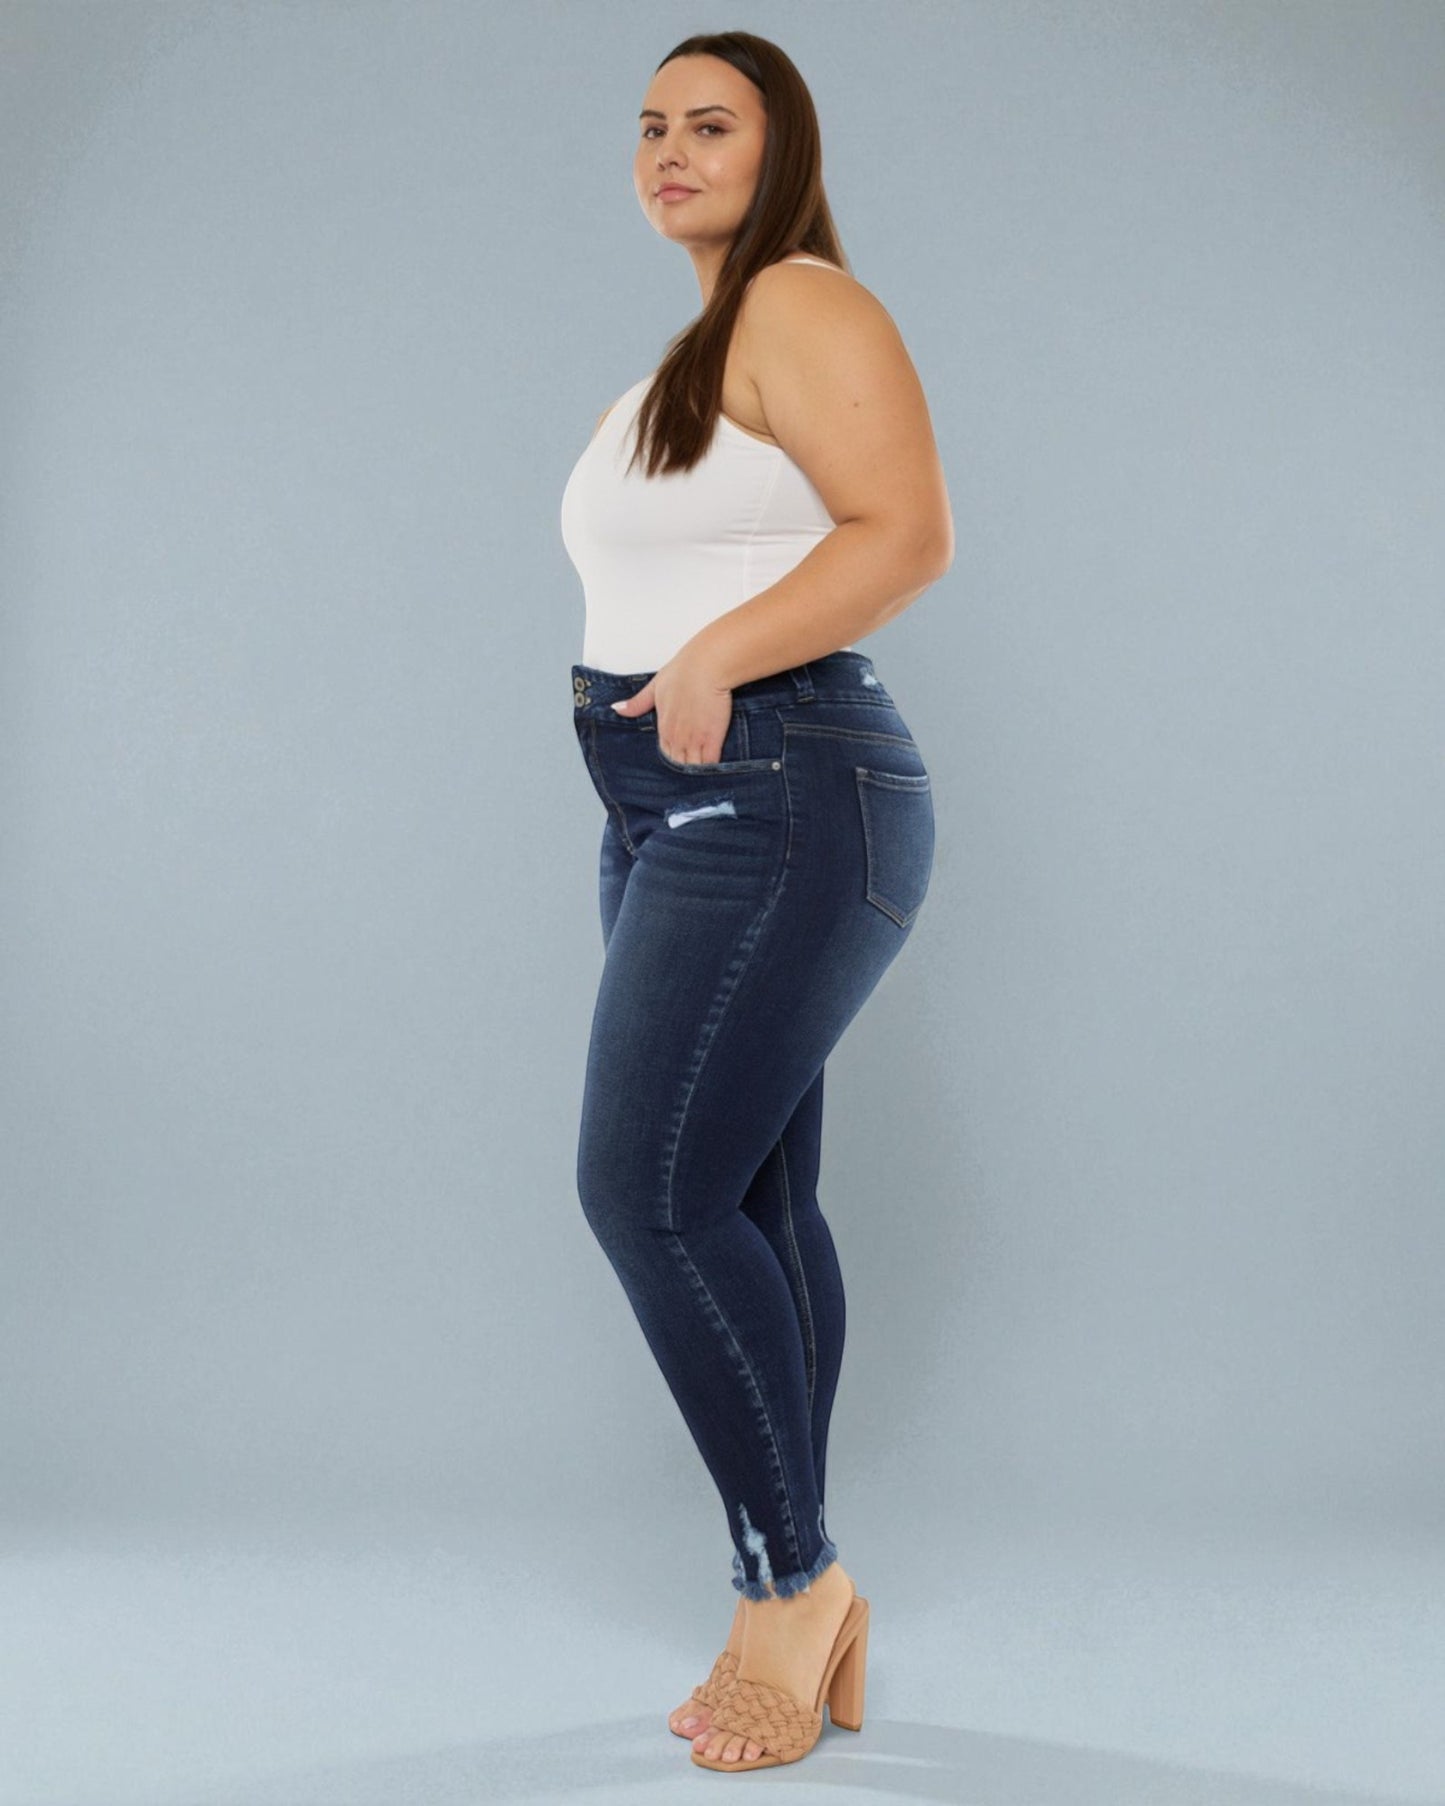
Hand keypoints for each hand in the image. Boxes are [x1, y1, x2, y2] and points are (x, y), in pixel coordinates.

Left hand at [609, 650, 733, 764]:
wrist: (706, 667)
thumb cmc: (682, 672)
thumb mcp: (654, 687)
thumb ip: (637, 703)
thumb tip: (617, 708)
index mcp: (663, 728)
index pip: (665, 754)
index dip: (674, 759)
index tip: (680, 761)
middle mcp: (676, 738)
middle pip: (678, 765)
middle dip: (685, 771)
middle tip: (692, 776)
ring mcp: (694, 740)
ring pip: (693, 768)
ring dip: (697, 773)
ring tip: (703, 778)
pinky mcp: (712, 739)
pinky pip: (710, 763)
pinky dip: (712, 769)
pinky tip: (714, 772)